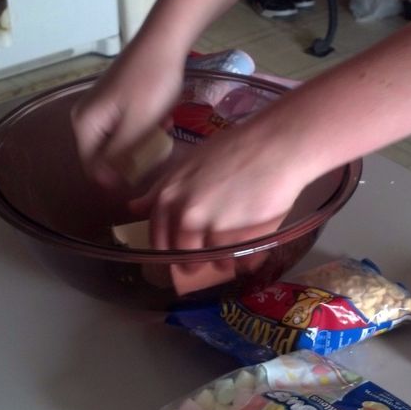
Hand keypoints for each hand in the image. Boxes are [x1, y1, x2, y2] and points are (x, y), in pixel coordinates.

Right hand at [71, 36, 186, 187]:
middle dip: (132, 158)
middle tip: (157, 149)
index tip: (145, 176)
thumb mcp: (137, 125)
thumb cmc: (151, 83)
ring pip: (118, 142)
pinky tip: (162, 120)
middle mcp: (85, 117)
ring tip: (162, 131)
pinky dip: (142, 128)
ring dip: (141, 143)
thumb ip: (119, 156)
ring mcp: (99, 107)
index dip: (118, 178)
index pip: (93, 168)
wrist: (163, 41)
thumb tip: (104, 182)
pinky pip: (124, 126)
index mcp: (85, 125)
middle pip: (105, 156)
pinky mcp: (113, 100)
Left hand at [131, 126, 315, 249]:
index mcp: (168, 195)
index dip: (169, 249)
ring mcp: (212, 227)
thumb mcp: (189, 162)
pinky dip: (245, 262)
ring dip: (222, 264)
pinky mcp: (238, 237)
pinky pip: (238, 261)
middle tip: (205, 264)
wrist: (275, 145)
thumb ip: (162, 189)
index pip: (158, 237)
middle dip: (193, 264)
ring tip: (232, 258)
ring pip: (212, 260)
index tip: (178, 254)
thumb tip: (135, 208)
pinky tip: (250, 256)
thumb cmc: (235, 148)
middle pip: (183, 254)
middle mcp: (185, 213)